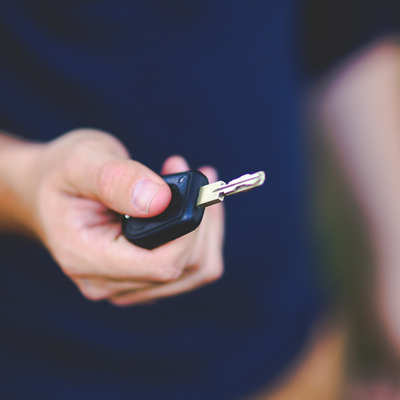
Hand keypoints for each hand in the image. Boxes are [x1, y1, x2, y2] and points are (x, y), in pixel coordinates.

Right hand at [15, 129, 223, 305]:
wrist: (48, 192)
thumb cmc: (62, 174)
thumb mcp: (82, 161)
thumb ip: (118, 179)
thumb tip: (161, 201)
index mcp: (86, 259)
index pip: (161, 265)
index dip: (190, 230)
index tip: (194, 187)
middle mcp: (106, 283)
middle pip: (185, 269)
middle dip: (202, 221)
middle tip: (195, 174)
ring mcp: (126, 284)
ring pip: (196, 270)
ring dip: (206, 227)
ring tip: (191, 185)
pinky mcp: (142, 277)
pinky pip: (190, 265)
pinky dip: (199, 234)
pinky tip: (187, 203)